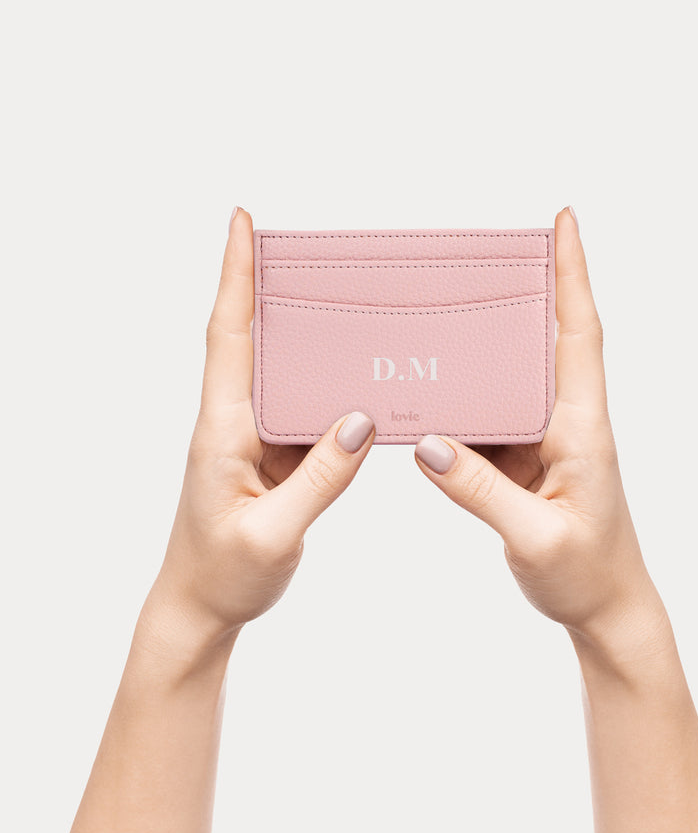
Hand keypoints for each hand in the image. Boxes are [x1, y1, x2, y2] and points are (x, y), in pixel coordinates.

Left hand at [143, 207, 375, 649]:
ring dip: (302, 325)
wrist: (202, 610)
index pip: (227, 335)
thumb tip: (361, 418)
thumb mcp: (273, 534)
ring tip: (340, 288)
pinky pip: (302, 403)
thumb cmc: (224, 576)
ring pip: (279, 366)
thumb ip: (319, 479)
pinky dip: (325, 377)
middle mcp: (235, 420)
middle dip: (268, 279)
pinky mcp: (274, 453)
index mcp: (223, 428)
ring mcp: (254, 435)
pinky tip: (357, 368)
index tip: (242, 222)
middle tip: (305, 238)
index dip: (234, 275)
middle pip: (251, 334)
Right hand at [413, 207, 666, 652]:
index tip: (564, 222)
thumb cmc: (586, 574)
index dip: (574, 274)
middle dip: (527, 282)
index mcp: (582, 427)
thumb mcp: (534, 538)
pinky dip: (462, 392)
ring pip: (511, 372)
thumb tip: (430, 443)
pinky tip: (430, 382)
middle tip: (488, 241)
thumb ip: (481, 491)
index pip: (579, 334)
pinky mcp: (520, 457)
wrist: (604, 609)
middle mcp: (564, 420)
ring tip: (444, 300)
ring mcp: (542, 436)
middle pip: (546, 335)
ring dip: (485, 336)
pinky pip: (488, 412)